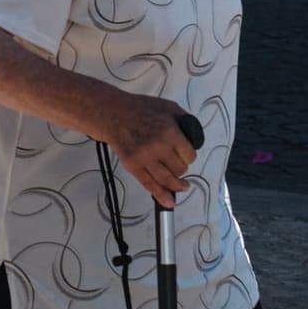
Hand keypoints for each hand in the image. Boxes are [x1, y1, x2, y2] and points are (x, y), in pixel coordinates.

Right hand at [101, 92, 198, 207]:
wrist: (113, 114)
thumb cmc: (140, 109)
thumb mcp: (167, 106)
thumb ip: (184, 120)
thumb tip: (194, 138)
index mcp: (170, 131)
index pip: (189, 155)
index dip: (189, 156)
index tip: (186, 155)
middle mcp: (159, 147)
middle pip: (180, 169)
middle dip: (181, 167)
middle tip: (177, 163)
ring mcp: (145, 158)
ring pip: (167, 180)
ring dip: (177, 186)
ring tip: (182, 186)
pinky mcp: (133, 166)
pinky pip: (149, 185)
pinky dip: (160, 196)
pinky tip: (169, 201)